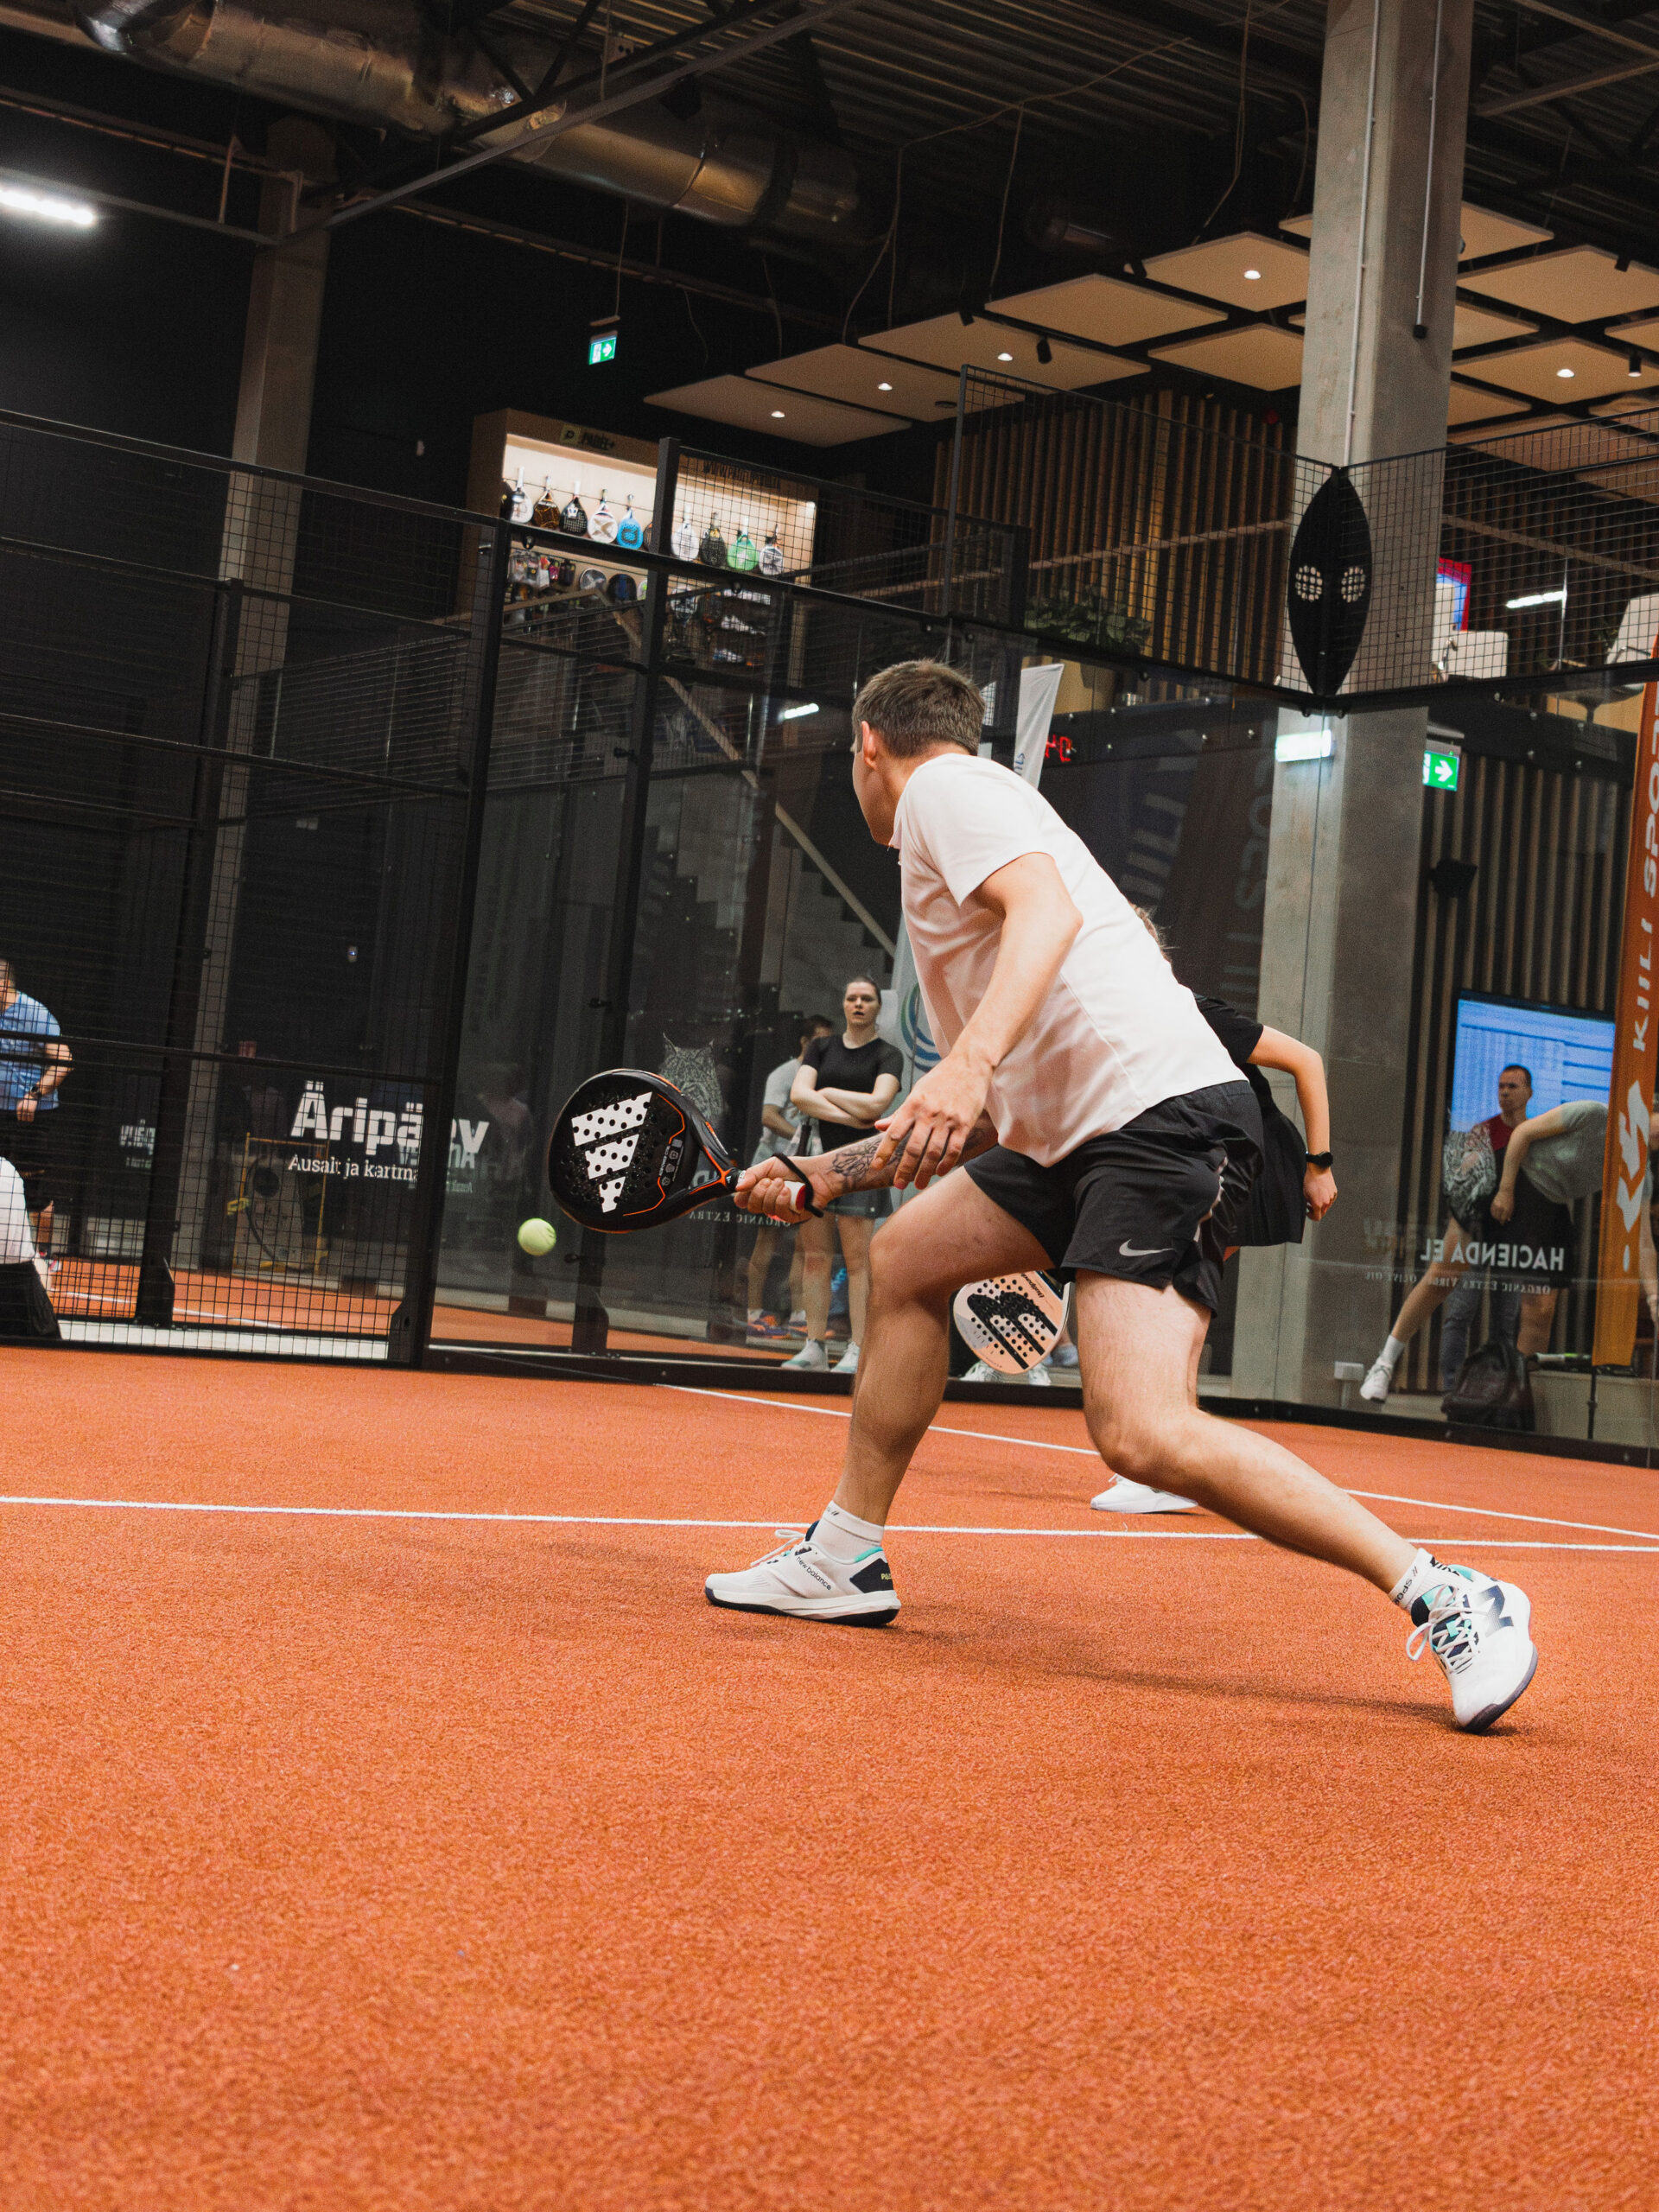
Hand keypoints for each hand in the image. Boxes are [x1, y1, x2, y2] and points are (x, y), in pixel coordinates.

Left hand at [15, 1094, 36, 1123]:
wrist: (31, 1096)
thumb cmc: (25, 1100)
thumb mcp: (21, 1103)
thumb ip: (20, 1108)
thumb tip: (20, 1115)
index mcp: (19, 1107)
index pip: (19, 1114)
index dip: (19, 1118)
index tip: (20, 1120)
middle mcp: (23, 1109)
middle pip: (23, 1116)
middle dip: (23, 1119)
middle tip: (24, 1121)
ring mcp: (27, 1109)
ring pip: (27, 1117)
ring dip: (27, 1119)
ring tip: (28, 1121)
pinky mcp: (32, 1110)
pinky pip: (31, 1115)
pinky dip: (31, 1118)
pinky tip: (31, 1120)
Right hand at [732, 1154, 822, 1224]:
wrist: (818, 1172)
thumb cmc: (796, 1168)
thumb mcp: (770, 1166)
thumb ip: (752, 1174)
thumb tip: (738, 1186)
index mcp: (761, 1191)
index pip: (742, 1200)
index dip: (742, 1195)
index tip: (747, 1186)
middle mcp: (768, 1202)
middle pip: (752, 1207)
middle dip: (760, 1191)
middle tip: (771, 1180)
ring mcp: (780, 1210)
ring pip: (766, 1210)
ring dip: (774, 1193)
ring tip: (784, 1183)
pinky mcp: (792, 1217)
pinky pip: (780, 1214)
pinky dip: (782, 1200)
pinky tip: (789, 1192)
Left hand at [872, 1051, 990, 1188]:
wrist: (969, 1064)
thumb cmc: (939, 1079)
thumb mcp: (916, 1092)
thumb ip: (899, 1113)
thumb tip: (878, 1127)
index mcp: (913, 1104)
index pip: (894, 1133)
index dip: (884, 1152)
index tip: (876, 1167)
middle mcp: (928, 1113)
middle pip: (913, 1148)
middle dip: (904, 1169)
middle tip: (898, 1185)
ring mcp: (948, 1119)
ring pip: (933, 1152)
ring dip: (925, 1172)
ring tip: (918, 1184)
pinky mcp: (964, 1123)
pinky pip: (954, 1149)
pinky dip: (946, 1163)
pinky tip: (940, 1171)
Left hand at [1304, 1165, 1336, 1220]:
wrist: (1319, 1170)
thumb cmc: (1310, 1181)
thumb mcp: (1305, 1194)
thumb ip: (1309, 1203)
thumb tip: (1311, 1207)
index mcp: (1318, 1204)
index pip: (1317, 1218)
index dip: (1311, 1217)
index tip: (1308, 1212)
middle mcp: (1327, 1202)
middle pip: (1322, 1213)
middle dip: (1316, 1211)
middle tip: (1310, 1206)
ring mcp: (1332, 1198)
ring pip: (1327, 1206)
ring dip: (1321, 1204)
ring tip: (1315, 1197)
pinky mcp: (1335, 1193)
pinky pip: (1330, 1200)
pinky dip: (1326, 1199)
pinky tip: (1321, 1193)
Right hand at [1489, 1185, 1513, 1222]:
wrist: (1506, 1191)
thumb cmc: (1510, 1199)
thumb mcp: (1512, 1207)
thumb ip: (1510, 1213)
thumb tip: (1508, 1220)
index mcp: (1507, 1209)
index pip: (1503, 1218)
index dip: (1502, 1221)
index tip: (1502, 1223)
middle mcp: (1501, 1208)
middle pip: (1498, 1217)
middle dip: (1498, 1219)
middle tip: (1499, 1220)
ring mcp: (1496, 1205)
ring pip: (1494, 1214)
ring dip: (1495, 1217)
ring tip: (1497, 1217)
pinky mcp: (1493, 1203)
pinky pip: (1491, 1210)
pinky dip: (1492, 1213)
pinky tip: (1494, 1213)